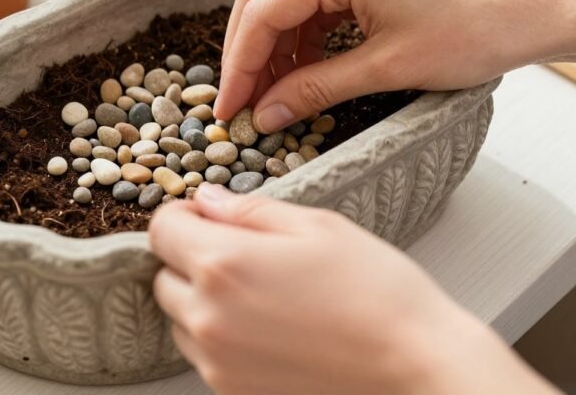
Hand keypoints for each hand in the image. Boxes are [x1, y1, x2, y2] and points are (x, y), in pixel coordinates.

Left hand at [149, 185, 560, 394]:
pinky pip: (202, 353)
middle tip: (242, 251)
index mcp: (223, 263)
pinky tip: (267, 324)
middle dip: (191, 257)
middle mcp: (208, 316)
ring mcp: (217, 360)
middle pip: (163, 276)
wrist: (414, 362)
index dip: (183, 214)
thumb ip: (249, 210)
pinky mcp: (233, 389)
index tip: (209, 214)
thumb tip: (207, 199)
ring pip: (179, 318)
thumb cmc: (375, 291)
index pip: (161, 229)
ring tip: (260, 291)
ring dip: (201, 298)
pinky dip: (218, 334)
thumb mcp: (317, 225)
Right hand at [213, 0, 572, 130]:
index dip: (239, 65)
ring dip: (272, 43)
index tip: (230, 108)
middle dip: (246, 51)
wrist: (532, 10)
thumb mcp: (386, 69)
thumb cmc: (475, 31)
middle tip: (241, 101)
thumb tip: (267, 114)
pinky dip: (300, 33)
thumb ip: (316, 90)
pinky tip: (302, 69)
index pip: (262, 12)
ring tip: (272, 93)